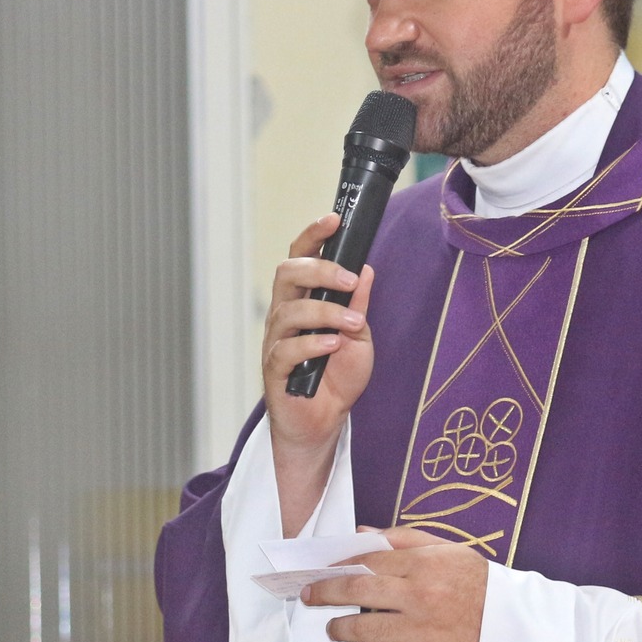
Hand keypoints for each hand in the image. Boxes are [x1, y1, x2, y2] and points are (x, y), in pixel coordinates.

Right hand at [262, 214, 375, 534]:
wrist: (326, 422)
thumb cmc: (338, 377)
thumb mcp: (360, 336)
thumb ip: (360, 304)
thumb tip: (366, 269)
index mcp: (304, 301)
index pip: (300, 258)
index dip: (312, 235)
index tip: (333, 219)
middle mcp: (285, 315)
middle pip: (287, 274)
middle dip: (319, 270)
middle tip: (350, 280)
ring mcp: (276, 341)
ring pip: (289, 311)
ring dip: (326, 312)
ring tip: (354, 324)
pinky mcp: (274, 370)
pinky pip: (286, 349)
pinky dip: (312, 343)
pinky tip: (333, 345)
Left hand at [302, 527, 486, 641]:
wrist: (518, 635)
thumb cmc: (483, 589)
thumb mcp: (453, 553)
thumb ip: (406, 540)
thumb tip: (363, 533)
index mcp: (426, 566)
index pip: (367, 561)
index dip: (339, 566)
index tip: (322, 571)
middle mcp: (418, 598)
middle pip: (355, 591)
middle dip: (324, 593)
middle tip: (309, 595)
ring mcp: (418, 633)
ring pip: (361, 630)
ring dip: (341, 629)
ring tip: (335, 628)